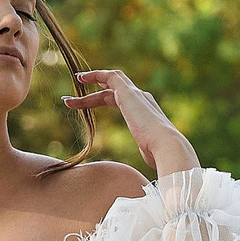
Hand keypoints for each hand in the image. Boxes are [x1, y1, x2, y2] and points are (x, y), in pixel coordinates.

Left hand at [64, 69, 197, 176]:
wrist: (167, 146)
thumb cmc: (160, 155)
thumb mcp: (149, 153)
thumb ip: (147, 152)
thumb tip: (148, 165)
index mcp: (147, 112)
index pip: (121, 102)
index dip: (102, 102)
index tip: (88, 106)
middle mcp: (143, 100)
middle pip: (113, 92)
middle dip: (93, 96)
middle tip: (72, 100)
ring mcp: (136, 95)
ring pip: (111, 82)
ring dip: (92, 81)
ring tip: (75, 83)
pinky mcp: (128, 93)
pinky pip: (110, 77)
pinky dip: (95, 75)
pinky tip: (81, 78)